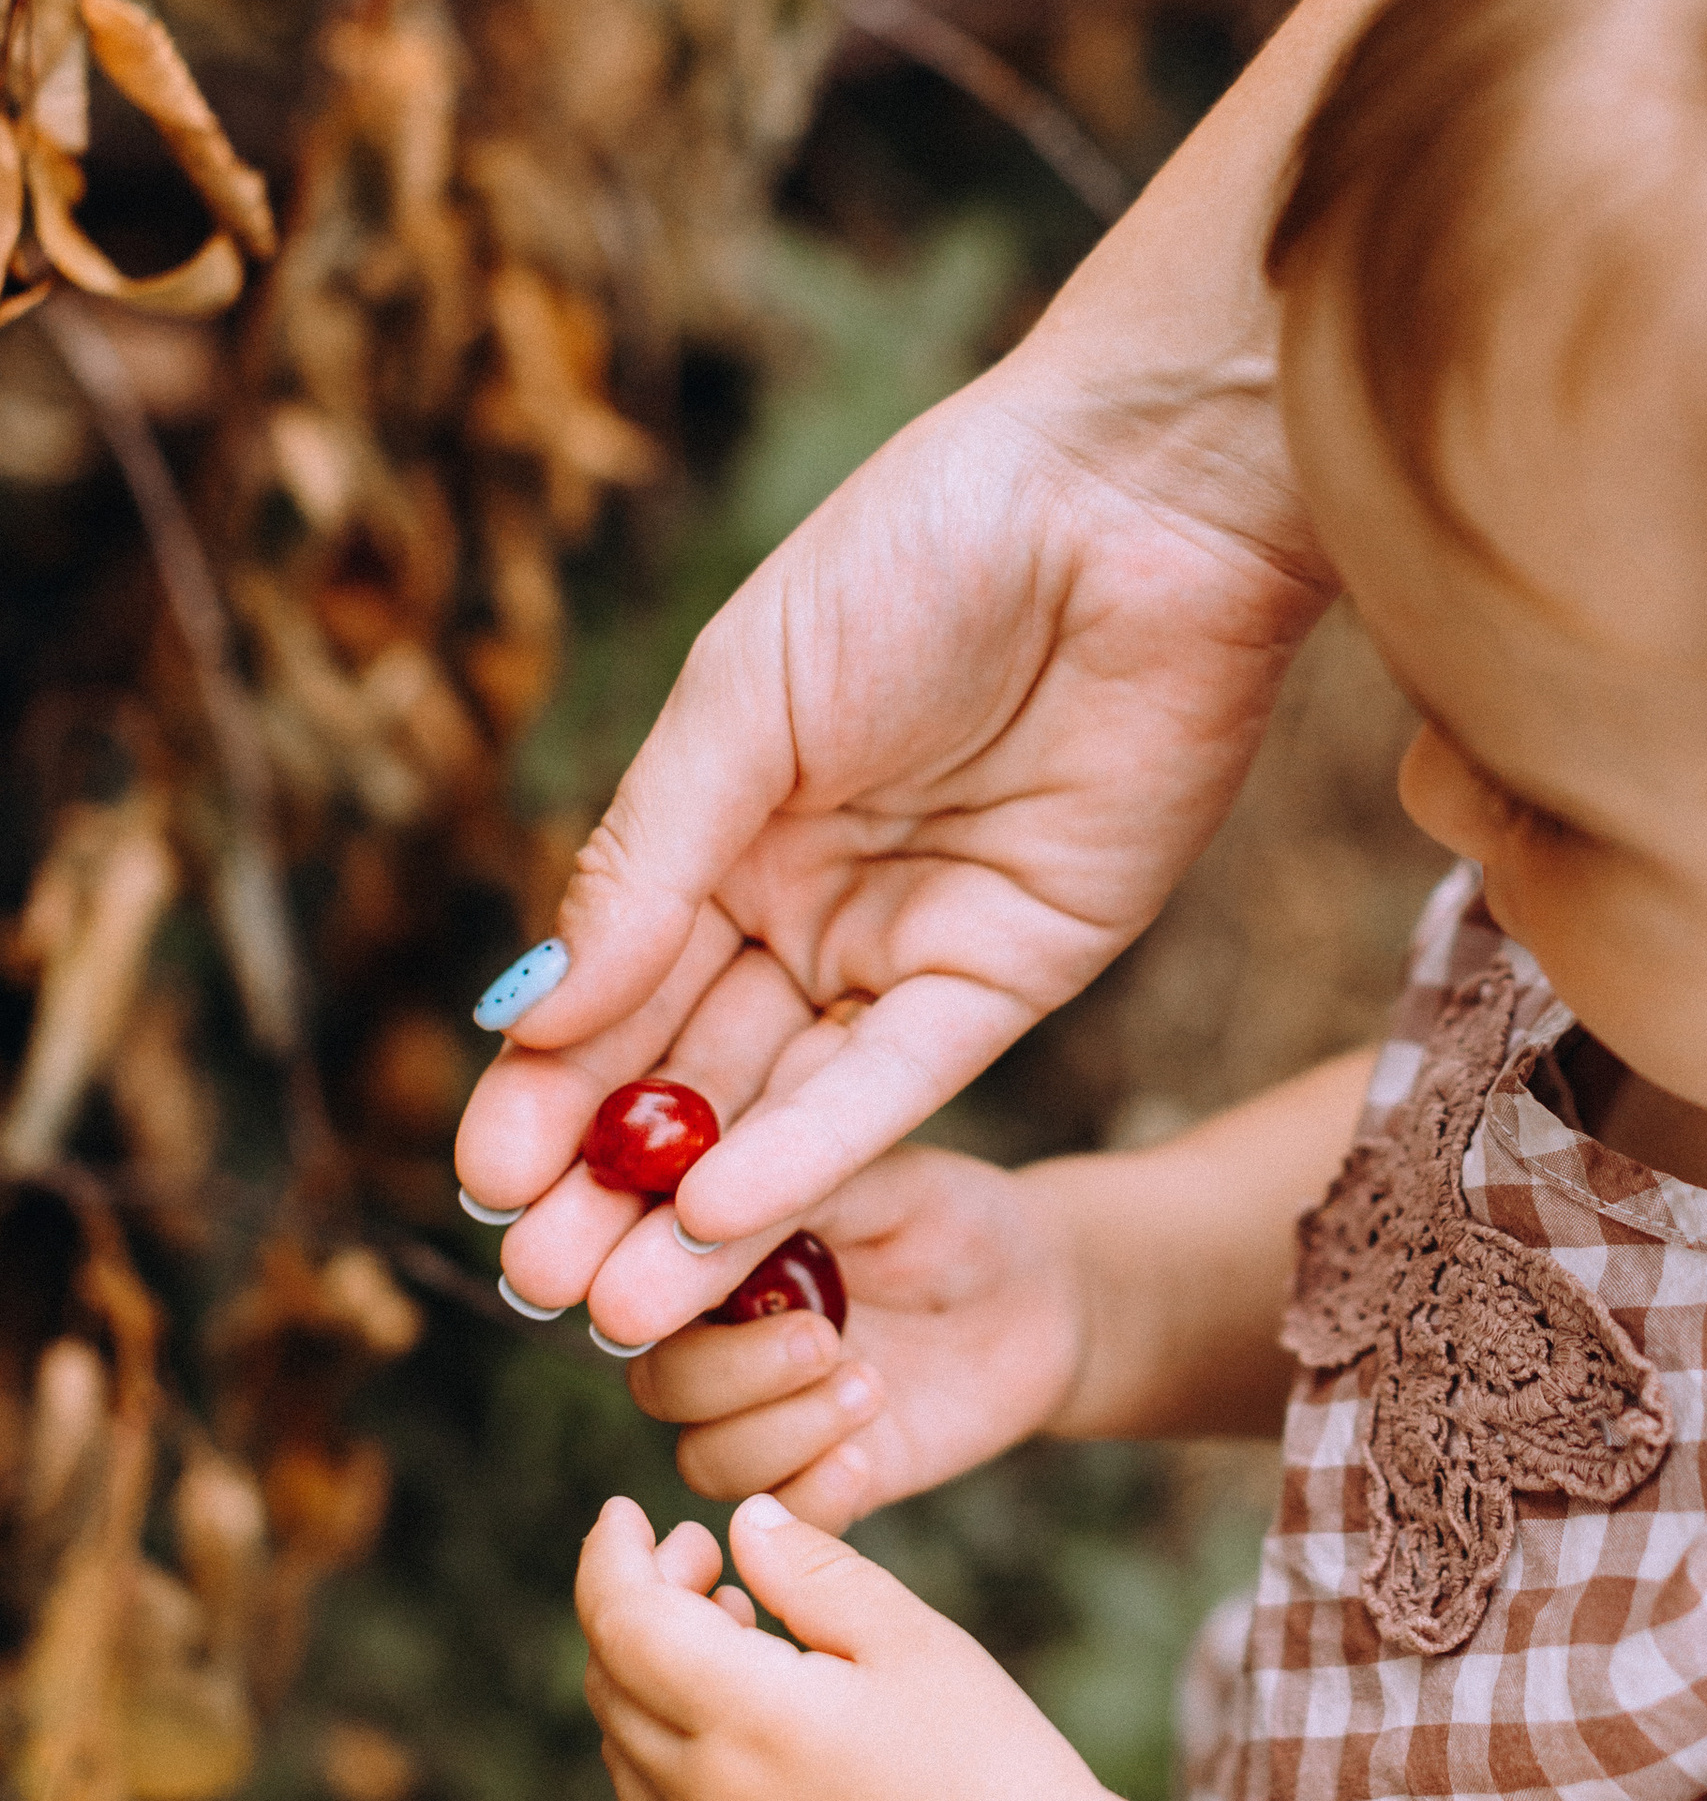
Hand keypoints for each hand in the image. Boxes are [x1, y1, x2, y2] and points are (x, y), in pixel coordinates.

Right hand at [454, 349, 1328, 1347]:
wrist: (1128, 498)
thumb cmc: (924, 547)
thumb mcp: (742, 699)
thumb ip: (649, 860)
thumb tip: (540, 1008)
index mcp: (727, 824)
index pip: (616, 986)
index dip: (550, 1086)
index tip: (484, 1177)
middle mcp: (811, 901)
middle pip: (694, 1070)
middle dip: (612, 1180)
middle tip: (534, 1278)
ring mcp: (913, 944)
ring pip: (786, 1105)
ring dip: (702, 1209)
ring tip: (611, 1302)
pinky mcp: (1019, 970)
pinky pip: (899, 1081)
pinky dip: (813, 1150)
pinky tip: (724, 1215)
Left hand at [578, 1493, 1106, 1800]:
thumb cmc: (989, 1761)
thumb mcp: (911, 1638)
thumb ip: (813, 1571)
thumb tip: (743, 1525)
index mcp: (750, 1719)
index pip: (622, 1622)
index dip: (611, 1555)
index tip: (626, 1511)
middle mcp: (706, 1798)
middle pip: (610, 1681)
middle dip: (636, 1601)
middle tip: (710, 1559)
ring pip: (623, 1745)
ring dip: (645, 1672)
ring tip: (736, 1629)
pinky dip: (661, 1739)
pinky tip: (738, 1714)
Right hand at [620, 1146, 1092, 1531]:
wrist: (1043, 1300)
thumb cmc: (953, 1219)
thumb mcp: (880, 1180)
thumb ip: (787, 1190)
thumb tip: (690, 1213)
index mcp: (708, 1253)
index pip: (628, 1281)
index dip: (641, 1292)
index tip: (693, 1290)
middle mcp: (719, 1339)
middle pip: (657, 1384)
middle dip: (725, 1373)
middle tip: (821, 1339)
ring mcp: (768, 1416)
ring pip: (706, 1459)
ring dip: (781, 1432)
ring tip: (872, 1385)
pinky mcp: (822, 1479)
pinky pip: (778, 1518)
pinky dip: (811, 1493)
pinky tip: (866, 1457)